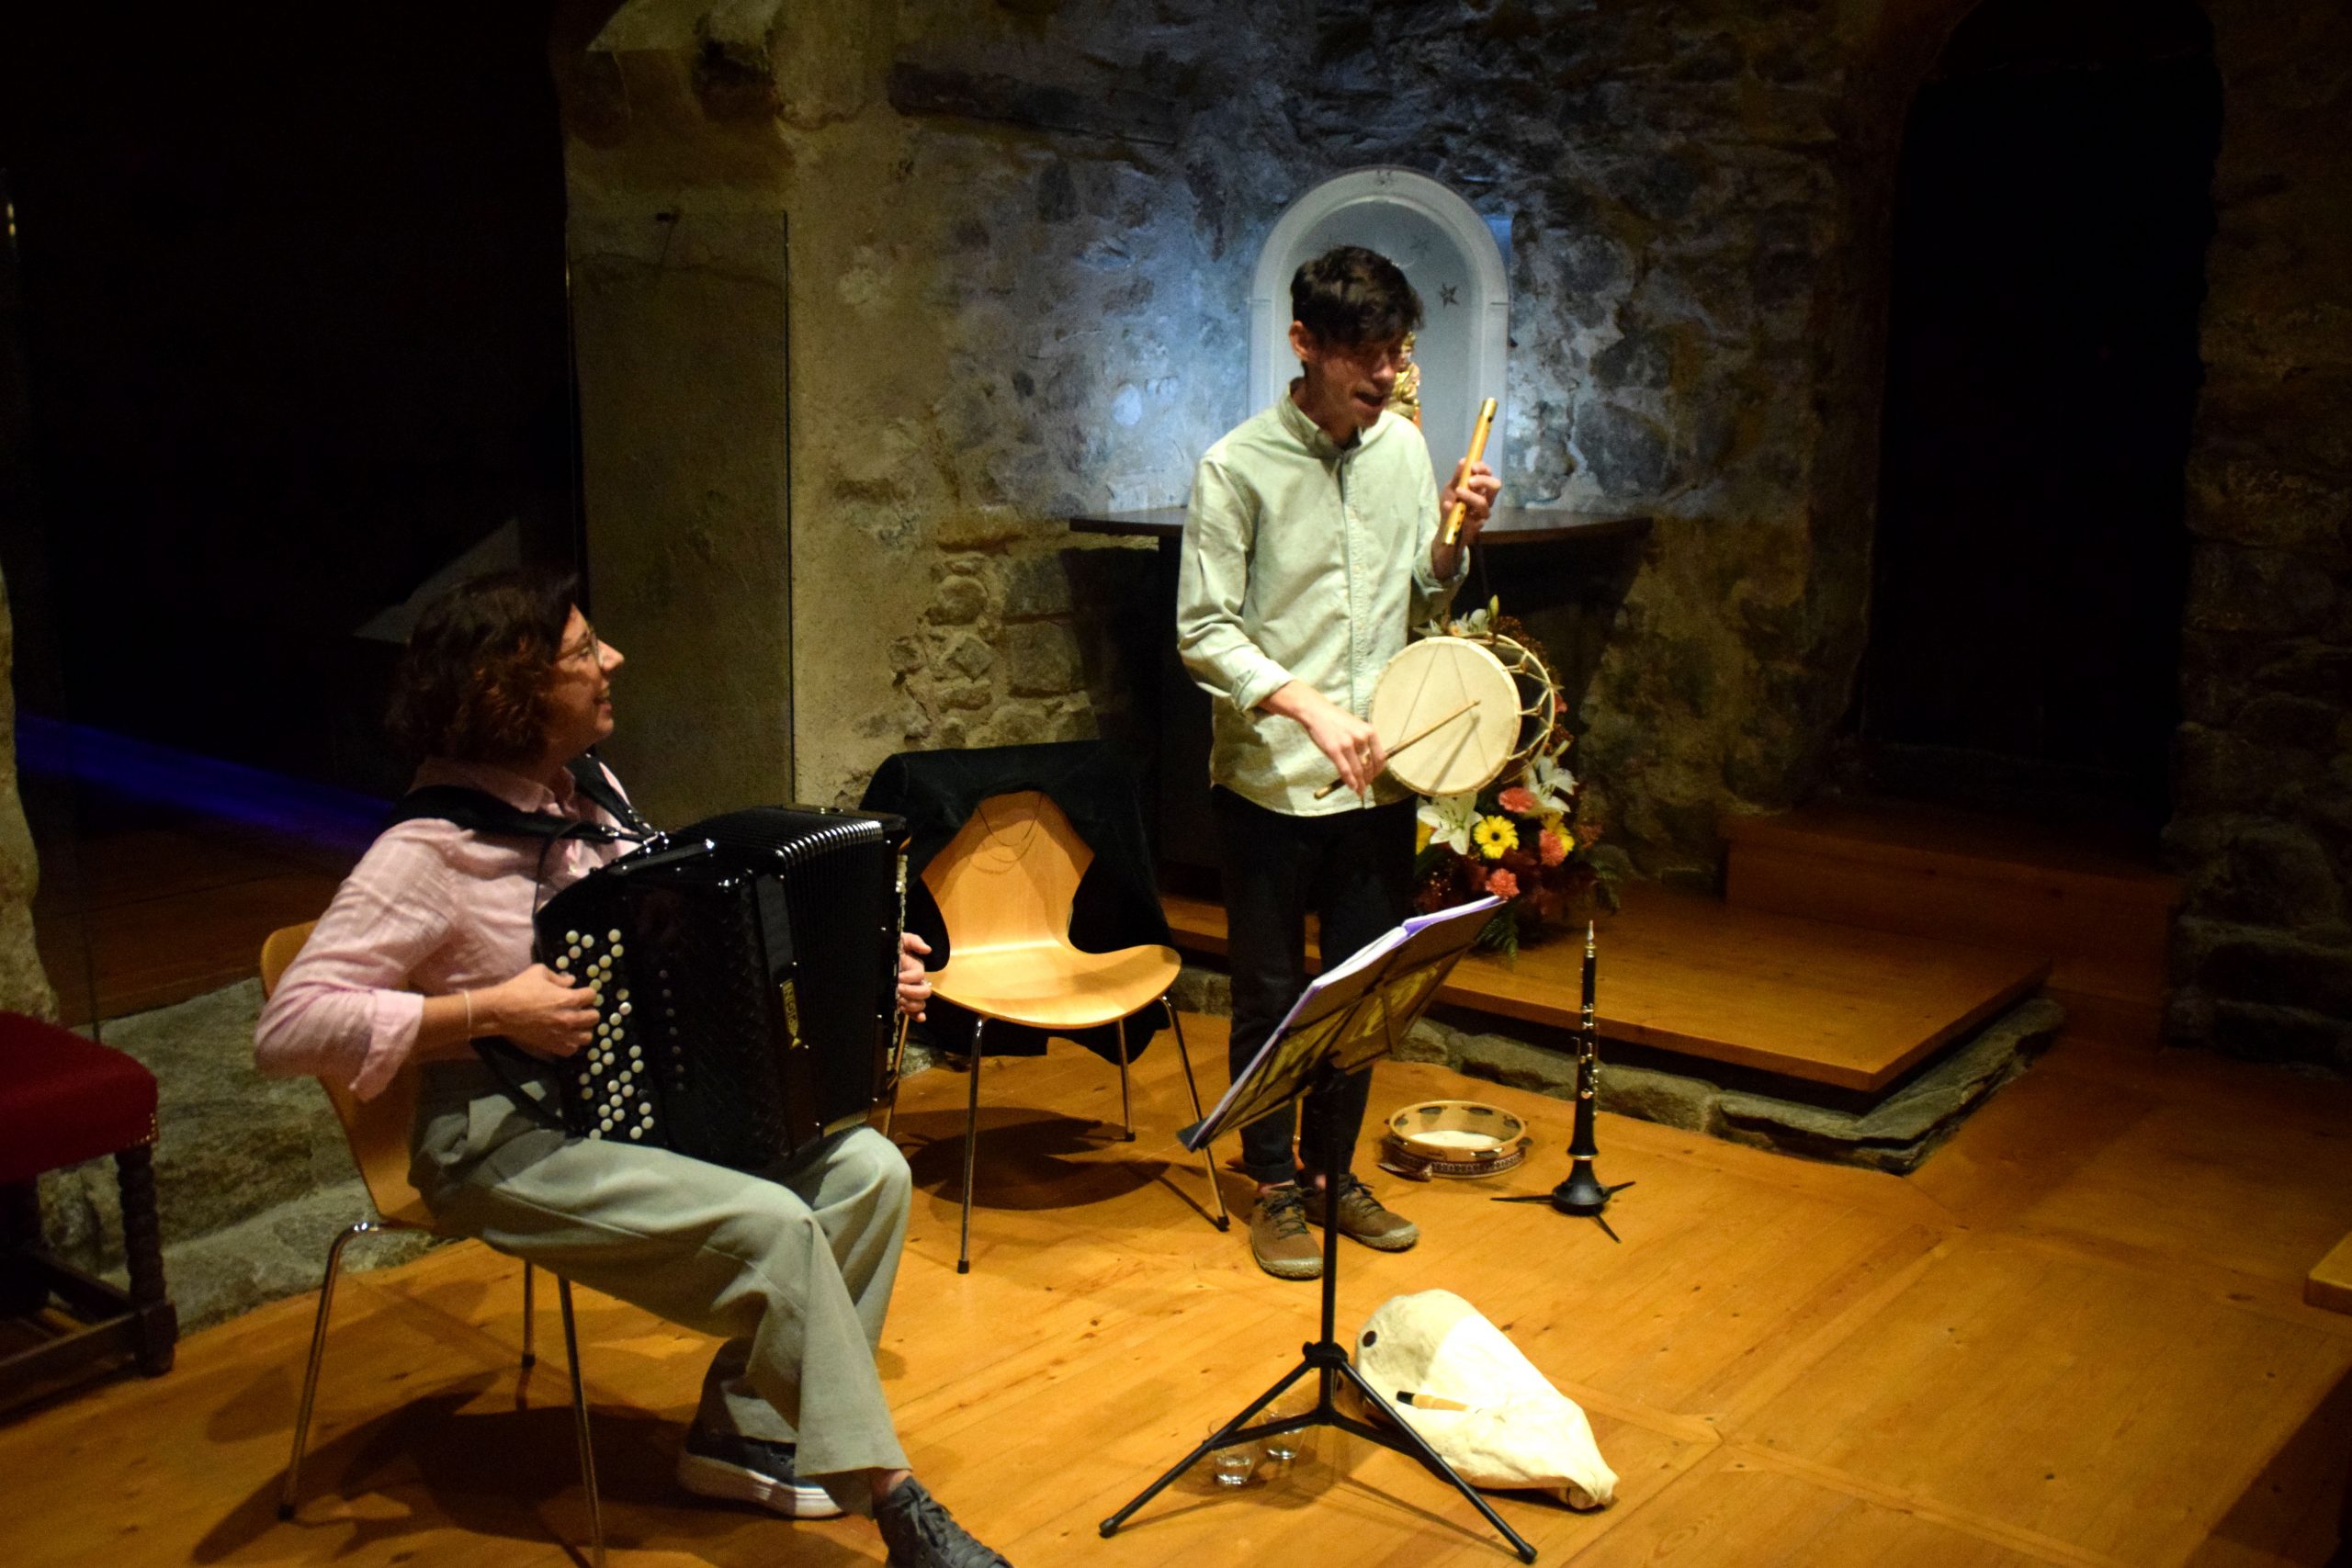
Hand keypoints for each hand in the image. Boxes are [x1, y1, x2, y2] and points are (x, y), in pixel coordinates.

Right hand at [477, 964, 598, 1057]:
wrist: (501, 1011)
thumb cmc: (519, 989)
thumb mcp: (539, 973)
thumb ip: (559, 977)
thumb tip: (571, 981)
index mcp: (569, 998)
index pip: (592, 995)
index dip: (586, 992)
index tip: (579, 993)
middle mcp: (570, 1018)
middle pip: (595, 1017)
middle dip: (588, 1011)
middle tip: (578, 1009)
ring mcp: (562, 1034)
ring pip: (587, 1037)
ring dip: (582, 1029)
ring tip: (573, 1025)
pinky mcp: (552, 1046)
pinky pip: (571, 1050)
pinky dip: (571, 1044)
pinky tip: (564, 1036)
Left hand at [896, 931, 932, 1020]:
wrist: (875, 956)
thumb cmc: (889, 947)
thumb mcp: (900, 939)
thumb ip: (914, 941)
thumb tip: (927, 950)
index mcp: (915, 968)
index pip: (919, 976)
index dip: (910, 978)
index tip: (898, 977)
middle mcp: (914, 982)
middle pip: (925, 991)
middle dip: (911, 992)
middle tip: (898, 989)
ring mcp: (909, 993)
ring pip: (921, 1003)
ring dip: (912, 1004)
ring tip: (899, 1001)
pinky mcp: (903, 1002)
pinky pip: (914, 1012)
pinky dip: (918, 1016)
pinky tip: (918, 1018)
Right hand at [1266, 679, 1385, 795]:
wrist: (1316, 711)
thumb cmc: (1335, 720)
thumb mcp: (1356, 727)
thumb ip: (1363, 742)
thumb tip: (1367, 764)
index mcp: (1369, 731)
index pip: (1380, 757)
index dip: (1378, 771)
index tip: (1373, 777)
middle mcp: (1361, 738)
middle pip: (1370, 766)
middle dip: (1368, 779)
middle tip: (1365, 786)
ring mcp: (1347, 744)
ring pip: (1358, 770)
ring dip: (1360, 784)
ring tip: (1359, 790)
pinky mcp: (1334, 750)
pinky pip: (1345, 770)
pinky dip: (1350, 781)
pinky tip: (1352, 787)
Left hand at [1434, 459, 1501, 574]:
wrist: (1446, 527)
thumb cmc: (1451, 505)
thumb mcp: (1451, 488)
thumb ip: (1457, 476)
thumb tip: (1464, 460)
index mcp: (1481, 487)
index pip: (1489, 474)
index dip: (1483, 468)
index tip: (1473, 467)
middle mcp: (1486, 499)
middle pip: (1495, 486)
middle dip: (1483, 481)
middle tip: (1470, 481)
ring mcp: (1483, 512)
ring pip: (1484, 502)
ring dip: (1470, 496)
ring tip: (1458, 493)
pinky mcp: (1477, 525)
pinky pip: (1471, 516)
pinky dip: (1457, 508)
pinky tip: (1447, 505)